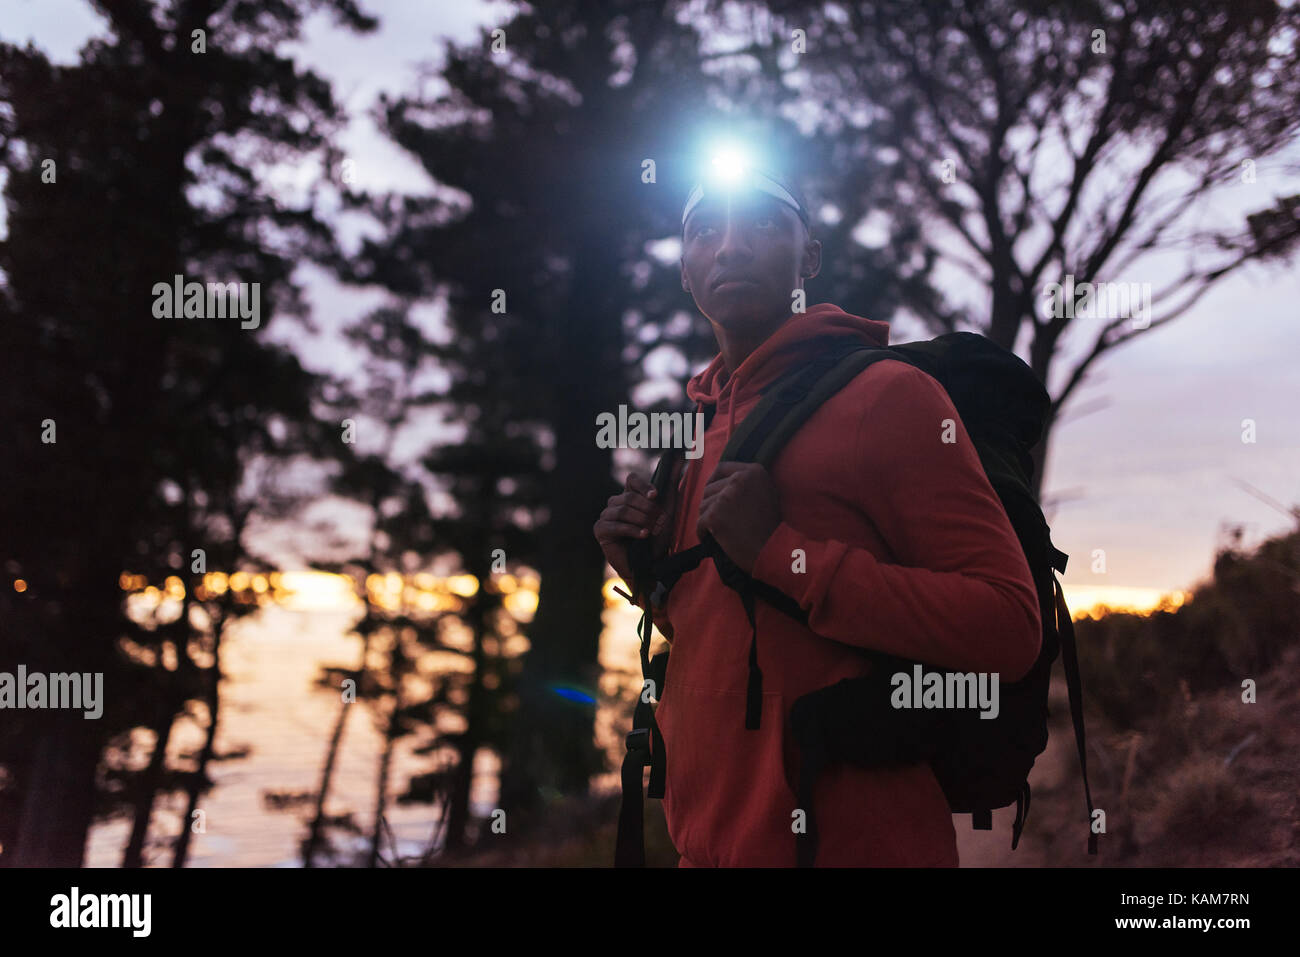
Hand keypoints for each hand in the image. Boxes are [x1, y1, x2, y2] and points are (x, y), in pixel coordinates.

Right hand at [593, 470, 678, 587]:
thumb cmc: (660, 536)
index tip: (656, 496)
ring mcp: (606, 516)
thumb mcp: (668, 506)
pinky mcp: (601, 531)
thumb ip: (672, 480)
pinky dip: (631, 530)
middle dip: (647, 510)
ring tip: (651, 532)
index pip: (632, 480)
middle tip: (658, 523)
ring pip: (622, 509)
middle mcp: (615, 503)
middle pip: (629, 496)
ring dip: (641, 521)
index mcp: (630, 495)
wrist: (653, 564)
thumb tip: (679, 455)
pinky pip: (614, 525)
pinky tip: (643, 536)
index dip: (643, 486)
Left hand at [697, 462, 780, 574]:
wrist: (773, 550)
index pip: (721, 468)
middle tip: (721, 521)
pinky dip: (703, 533)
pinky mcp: (715, 515)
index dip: (713, 481)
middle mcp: (739, 479)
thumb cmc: (770, 527)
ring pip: (703, 506)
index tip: (712, 494)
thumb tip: (722, 481)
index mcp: (754, 472)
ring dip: (708, 520)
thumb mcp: (767, 494)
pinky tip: (713, 540)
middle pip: (709, 489)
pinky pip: (699, 523)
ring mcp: (726, 496)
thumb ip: (748, 483)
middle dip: (710, 505)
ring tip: (723, 532)